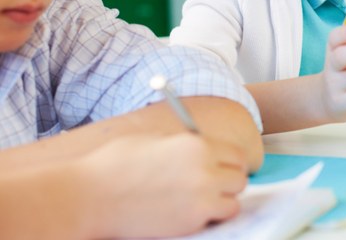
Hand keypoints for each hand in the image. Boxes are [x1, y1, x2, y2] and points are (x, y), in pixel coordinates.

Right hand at [81, 133, 247, 238]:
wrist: (89, 197)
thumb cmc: (114, 166)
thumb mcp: (156, 141)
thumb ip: (186, 145)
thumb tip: (205, 150)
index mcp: (197, 144)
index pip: (238, 155)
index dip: (229, 163)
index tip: (221, 169)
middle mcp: (205, 169)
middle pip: (240, 178)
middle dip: (228, 183)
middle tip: (212, 188)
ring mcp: (200, 197)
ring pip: (234, 201)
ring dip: (222, 202)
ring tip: (201, 202)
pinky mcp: (191, 222)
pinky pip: (217, 219)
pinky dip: (210, 218)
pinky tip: (190, 214)